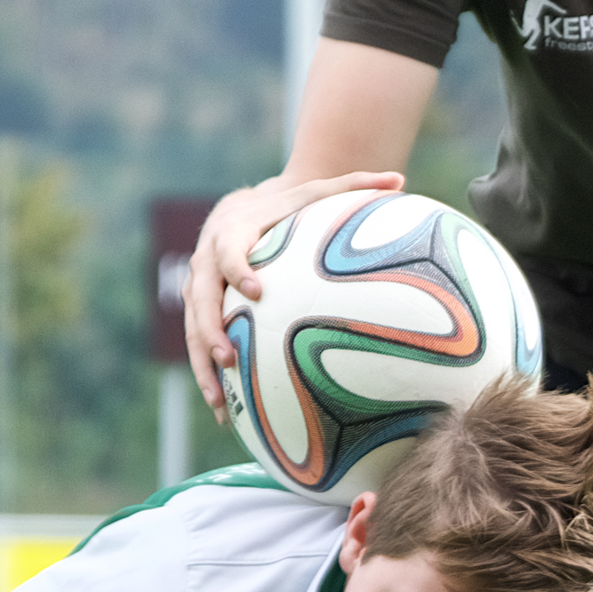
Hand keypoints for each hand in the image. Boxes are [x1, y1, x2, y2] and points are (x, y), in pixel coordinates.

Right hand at [184, 170, 404, 414]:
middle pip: (199, 298)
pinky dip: (209, 377)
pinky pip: (199, 345)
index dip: (237, 269)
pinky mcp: (201, 310)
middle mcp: (206, 260)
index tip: (255, 290)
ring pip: (191, 329)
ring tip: (220, 400)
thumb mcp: (317, 189)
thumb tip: (400, 179)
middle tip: (229, 357)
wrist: (245, 207)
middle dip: (210, 330)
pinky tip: (226, 412)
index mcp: (231, 230)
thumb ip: (354, 184)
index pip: (228, 252)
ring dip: (203, 365)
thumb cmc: (289, 203)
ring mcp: (199, 288)